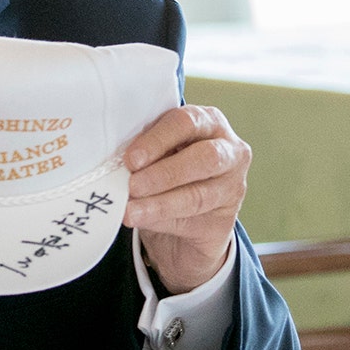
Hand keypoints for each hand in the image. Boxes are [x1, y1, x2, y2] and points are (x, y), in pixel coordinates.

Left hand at [125, 104, 249, 294]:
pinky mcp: (225, 220)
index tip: (131, 158)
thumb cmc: (167, 177)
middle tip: (133, 185)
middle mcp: (229, 151)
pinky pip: (193, 221)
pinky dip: (163, 220)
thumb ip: (146, 155)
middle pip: (205, 157)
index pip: (187, 123)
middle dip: (166, 172)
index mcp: (209, 123)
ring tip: (131, 210)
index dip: (158, 140)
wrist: (182, 226)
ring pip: (199, 194)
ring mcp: (232, 187)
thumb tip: (116, 166)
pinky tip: (142, 220)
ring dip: (161, 202)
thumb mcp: (157, 156)